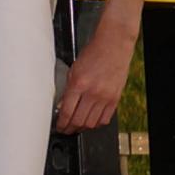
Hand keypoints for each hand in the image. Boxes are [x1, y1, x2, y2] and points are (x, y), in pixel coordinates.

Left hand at [55, 16, 136, 133]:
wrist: (113, 46)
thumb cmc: (93, 54)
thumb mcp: (73, 70)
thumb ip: (68, 90)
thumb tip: (62, 107)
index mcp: (78, 84)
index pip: (67, 112)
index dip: (61, 123)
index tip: (59, 126)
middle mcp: (92, 92)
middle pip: (79, 121)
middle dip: (70, 128)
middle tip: (66, 129)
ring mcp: (105, 97)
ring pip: (92, 123)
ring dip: (82, 128)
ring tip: (77, 127)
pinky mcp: (115, 98)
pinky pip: (105, 118)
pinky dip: (97, 124)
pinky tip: (91, 122)